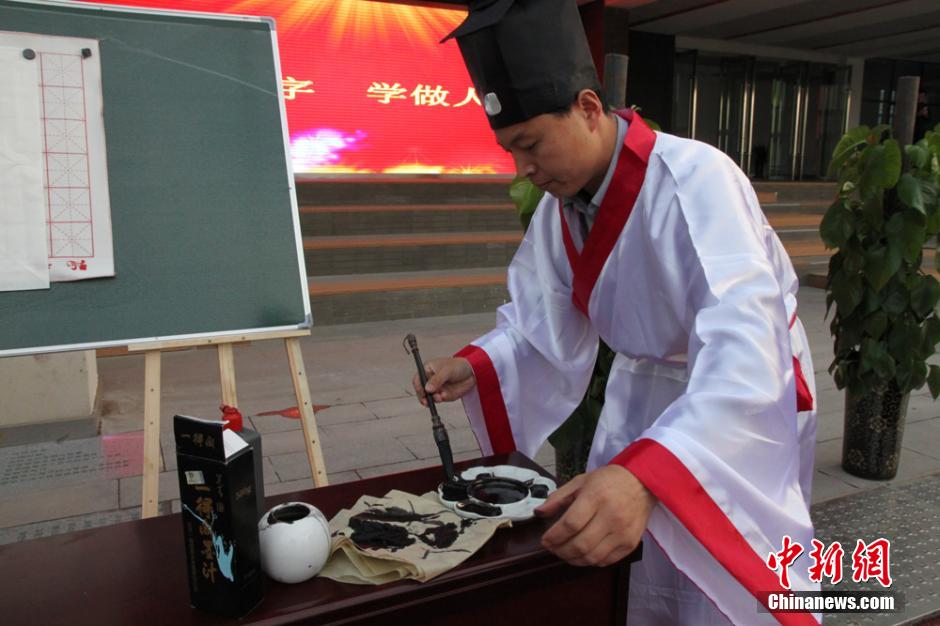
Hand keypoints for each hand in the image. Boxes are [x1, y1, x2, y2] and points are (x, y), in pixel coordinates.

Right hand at [412, 357, 475, 404]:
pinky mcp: (443, 395)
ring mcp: (436, 389)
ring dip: (432, 399)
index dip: (418, 386)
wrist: (472, 373)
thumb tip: (427, 389)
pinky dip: (440, 400)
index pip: (417, 380)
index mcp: (427, 370)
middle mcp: (429, 380)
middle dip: (424, 396)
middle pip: (421, 391)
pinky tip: (445, 396)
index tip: (423, 391)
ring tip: (440, 397)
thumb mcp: (447, 370)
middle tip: (427, 400)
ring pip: (429, 398)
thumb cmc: (458, 366)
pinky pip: (438, 400)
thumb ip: (437, 380)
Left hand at [536, 465, 655, 566]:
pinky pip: (606, 561)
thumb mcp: (580, 481)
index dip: (554, 536)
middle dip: (560, 550)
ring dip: (573, 559)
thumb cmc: (608, 481)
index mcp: (596, 496)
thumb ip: (558, 498)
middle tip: (552, 548)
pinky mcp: (630, 543)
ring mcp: (622, 532)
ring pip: (592, 557)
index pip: (570, 524)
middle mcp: (611, 516)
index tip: (544, 540)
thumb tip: (539, 512)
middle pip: (580, 544)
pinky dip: (590, 561)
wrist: (642, 483)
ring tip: (564, 553)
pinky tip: (583, 554)